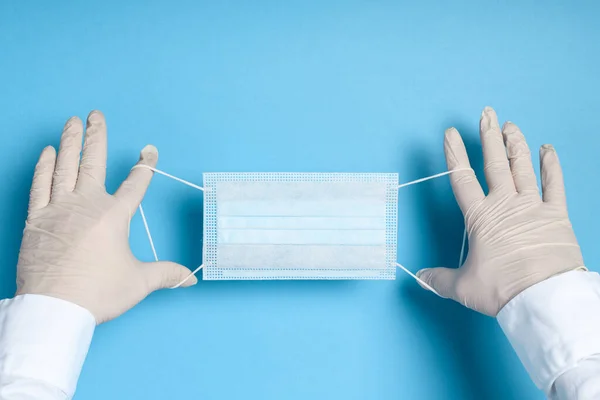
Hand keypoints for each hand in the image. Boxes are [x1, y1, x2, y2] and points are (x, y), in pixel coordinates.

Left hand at [16, 111, 196, 323]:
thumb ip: (166, 274)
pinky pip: (40, 185)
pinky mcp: (37, 218)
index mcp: (114, 216)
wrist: (56, 307)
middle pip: (94, 162)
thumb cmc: (98, 292)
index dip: (145, 164)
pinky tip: (47, 152)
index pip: (135, 183)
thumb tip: (190, 279)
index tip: (149, 150)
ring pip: (65, 166)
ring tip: (72, 122)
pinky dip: (43, 166)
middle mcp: (87, 204)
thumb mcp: (138, 282)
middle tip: (96, 115)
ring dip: (70, 142)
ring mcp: (59, 208)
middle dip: (97, 136)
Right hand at [417, 107, 583, 315]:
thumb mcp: (464, 287)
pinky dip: (551, 165)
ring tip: (510, 125)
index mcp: (480, 217)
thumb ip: (440, 278)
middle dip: (488, 137)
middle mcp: (505, 204)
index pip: (462, 178)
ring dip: (515, 144)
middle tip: (486, 114)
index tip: (451, 133)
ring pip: (522, 167)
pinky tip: (547, 149)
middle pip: (494, 163)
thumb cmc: (501, 289)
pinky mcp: (557, 214)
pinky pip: (555, 183)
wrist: (542, 297)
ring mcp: (532, 206)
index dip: (455, 154)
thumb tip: (420, 277)